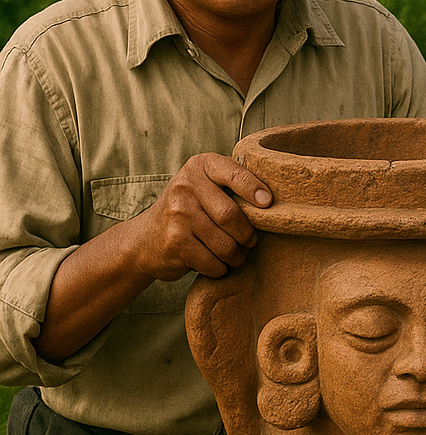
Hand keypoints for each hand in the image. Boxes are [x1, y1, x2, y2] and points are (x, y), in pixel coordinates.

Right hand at [34, 154, 272, 363]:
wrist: (144, 239)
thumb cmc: (189, 210)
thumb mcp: (205, 186)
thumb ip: (231, 185)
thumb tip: (273, 202)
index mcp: (200, 166)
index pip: (234, 174)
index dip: (255, 189)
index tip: (269, 204)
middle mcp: (186, 186)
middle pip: (231, 215)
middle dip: (248, 234)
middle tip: (252, 242)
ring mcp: (178, 214)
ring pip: (224, 243)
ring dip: (236, 255)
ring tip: (238, 255)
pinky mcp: (174, 242)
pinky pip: (212, 261)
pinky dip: (220, 267)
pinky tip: (219, 264)